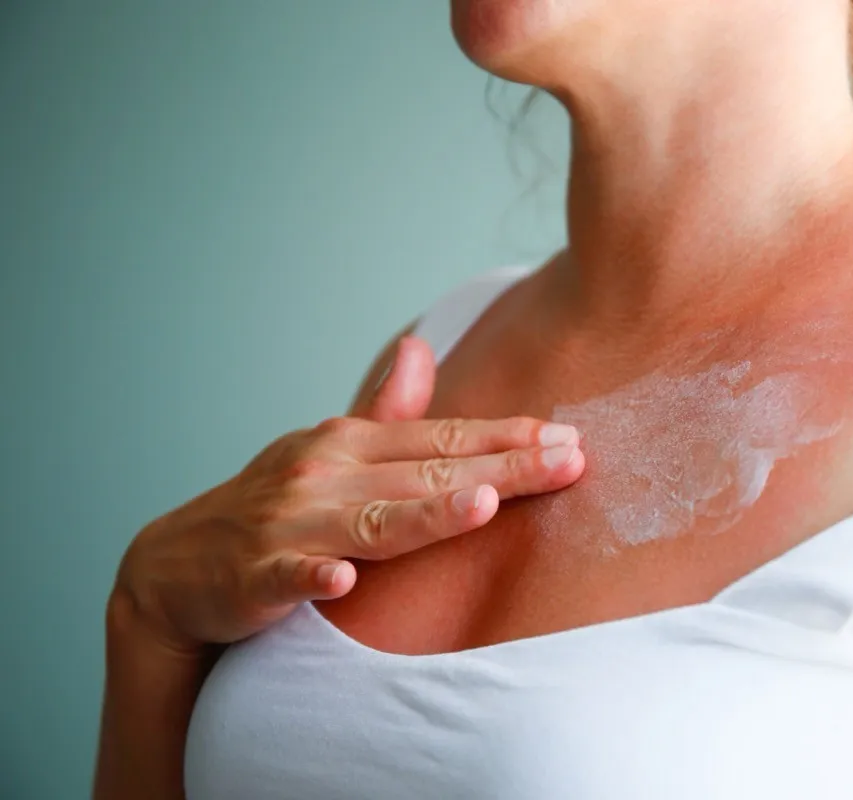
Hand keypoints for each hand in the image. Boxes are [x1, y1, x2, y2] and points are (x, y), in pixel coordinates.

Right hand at [110, 336, 583, 653]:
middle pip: (427, 473)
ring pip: (372, 520)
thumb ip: (384, 411)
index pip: (442, 439)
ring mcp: (290, 524)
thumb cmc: (276, 508)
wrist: (176, 567)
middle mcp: (325, 474)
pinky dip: (314, 577)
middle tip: (569, 461)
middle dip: (503, 468)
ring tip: (484, 505)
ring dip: (426, 513)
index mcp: (349, 444)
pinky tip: (344, 581)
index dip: (506, 438)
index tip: (568, 436)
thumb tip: (419, 348)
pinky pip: (290, 576)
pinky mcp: (256, 576)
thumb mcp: (330, 453)